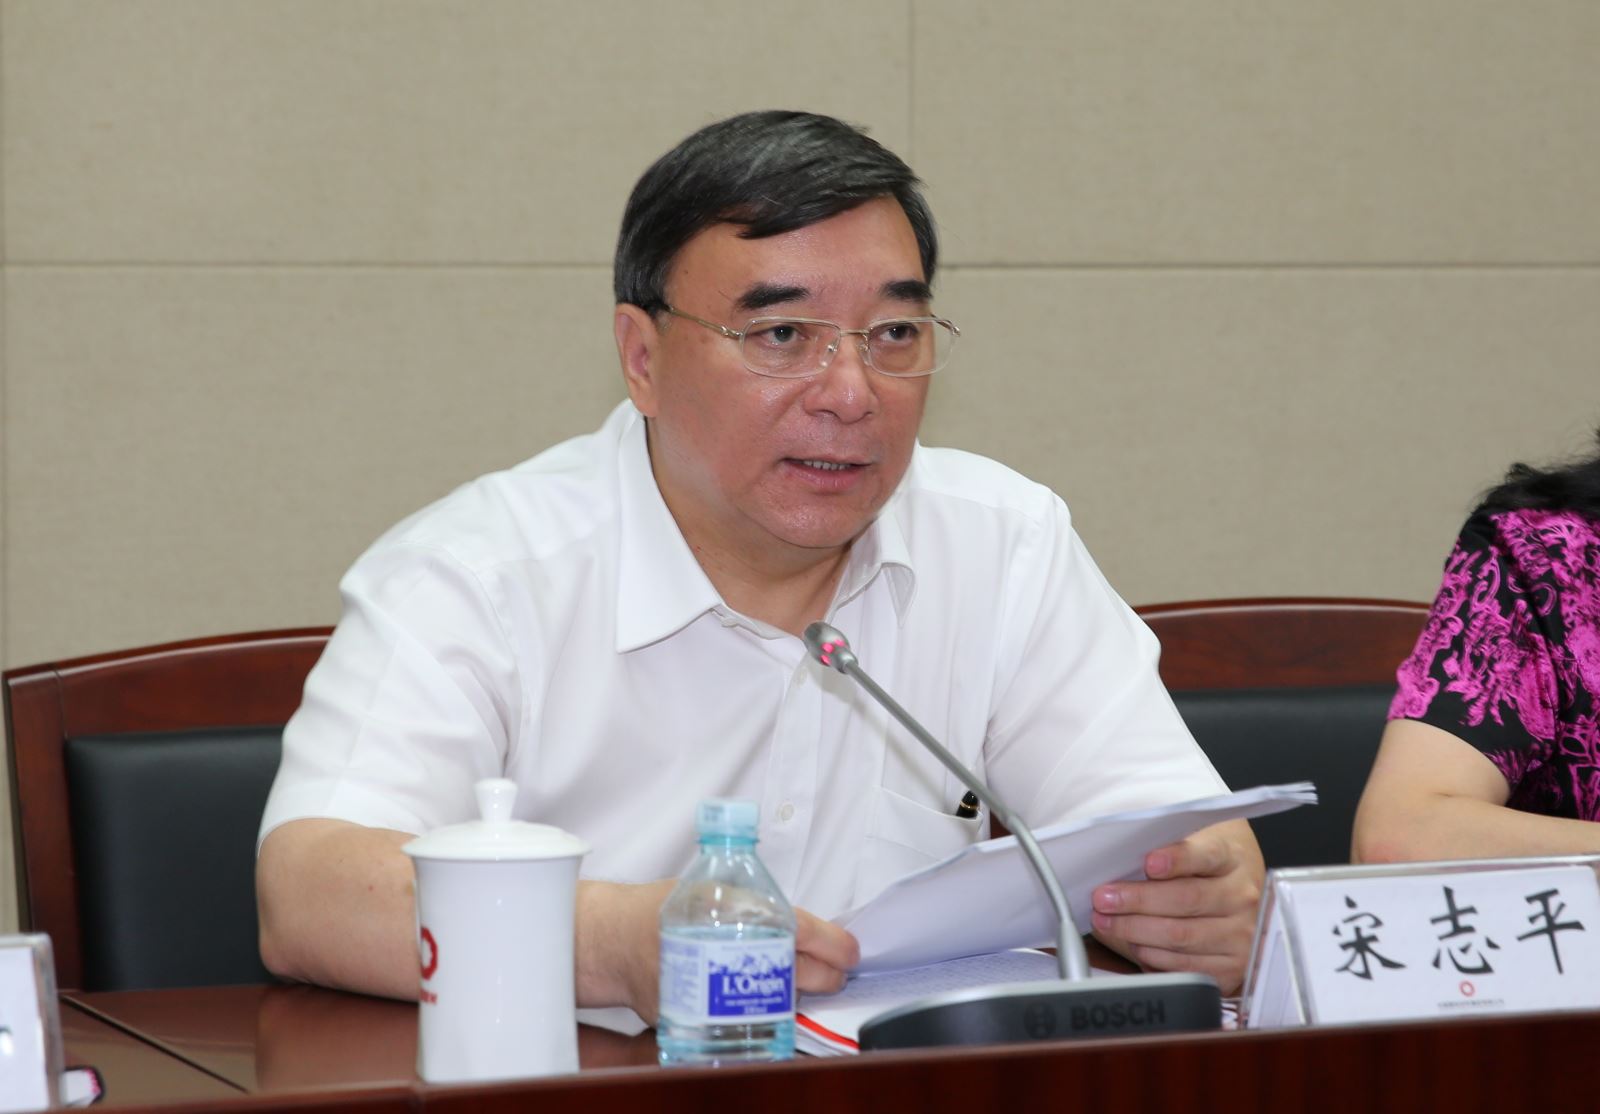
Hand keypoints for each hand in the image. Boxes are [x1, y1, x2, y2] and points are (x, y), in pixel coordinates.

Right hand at [578, 880, 859, 1021]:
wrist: (615, 941)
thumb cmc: (667, 907)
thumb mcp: (716, 884)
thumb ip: (760, 900)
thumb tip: (812, 926)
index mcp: (729, 909)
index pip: (798, 928)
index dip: (832, 943)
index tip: (851, 951)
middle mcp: (720, 951)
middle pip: (795, 973)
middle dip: (826, 975)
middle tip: (836, 972)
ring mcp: (707, 990)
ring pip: (775, 1001)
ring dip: (798, 993)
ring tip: (809, 984)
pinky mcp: (696, 1019)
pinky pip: (745, 1021)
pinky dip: (765, 1013)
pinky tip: (774, 1002)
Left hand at [1088, 819, 1262, 994]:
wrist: (1240, 896)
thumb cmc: (1207, 867)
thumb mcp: (1195, 842)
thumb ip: (1166, 847)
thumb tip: (1120, 858)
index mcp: (1232, 858)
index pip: (1207, 855)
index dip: (1178, 860)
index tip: (1150, 862)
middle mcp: (1242, 897)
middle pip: (1187, 900)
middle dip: (1137, 900)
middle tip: (1104, 899)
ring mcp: (1241, 935)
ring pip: (1181, 936)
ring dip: (1135, 930)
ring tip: (1107, 922)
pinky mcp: (1233, 968)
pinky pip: (1186, 967)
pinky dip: (1153, 957)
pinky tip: (1134, 945)